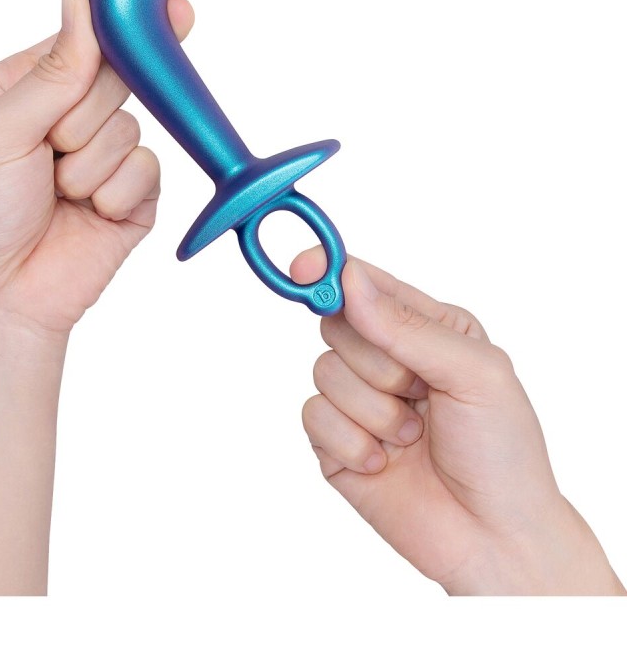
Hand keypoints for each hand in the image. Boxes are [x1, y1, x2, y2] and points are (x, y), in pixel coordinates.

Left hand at [0, 0, 193, 333]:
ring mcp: (104, 157)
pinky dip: (117, 194)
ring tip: (60, 195)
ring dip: (92, 167)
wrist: (2, 296)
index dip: (127, 26)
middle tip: (54, 147)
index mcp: (29, 88)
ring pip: (134, 130)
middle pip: (120, 80)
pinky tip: (90, 213)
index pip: (88, 40)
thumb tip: (80, 0)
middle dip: (86, 118)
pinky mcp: (133, 194)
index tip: (172, 8)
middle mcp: (69, 117)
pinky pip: (149, 171)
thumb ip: (52, 70)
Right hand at [295, 251, 624, 594]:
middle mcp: (388, 358)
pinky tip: (384, 461)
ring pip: (323, 371)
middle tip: (417, 391)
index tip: (304, 266)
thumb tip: (348, 282)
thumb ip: (408, 326)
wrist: (494, 539)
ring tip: (411, 436)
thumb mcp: (474, 373)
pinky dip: (350, 442)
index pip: (365, 283)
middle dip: (376, 362)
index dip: (331, 270)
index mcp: (425, 327)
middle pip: (336, 324)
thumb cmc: (502, 451)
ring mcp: (358, 400)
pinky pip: (313, 416)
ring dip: (372, 410)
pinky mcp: (335, 441)